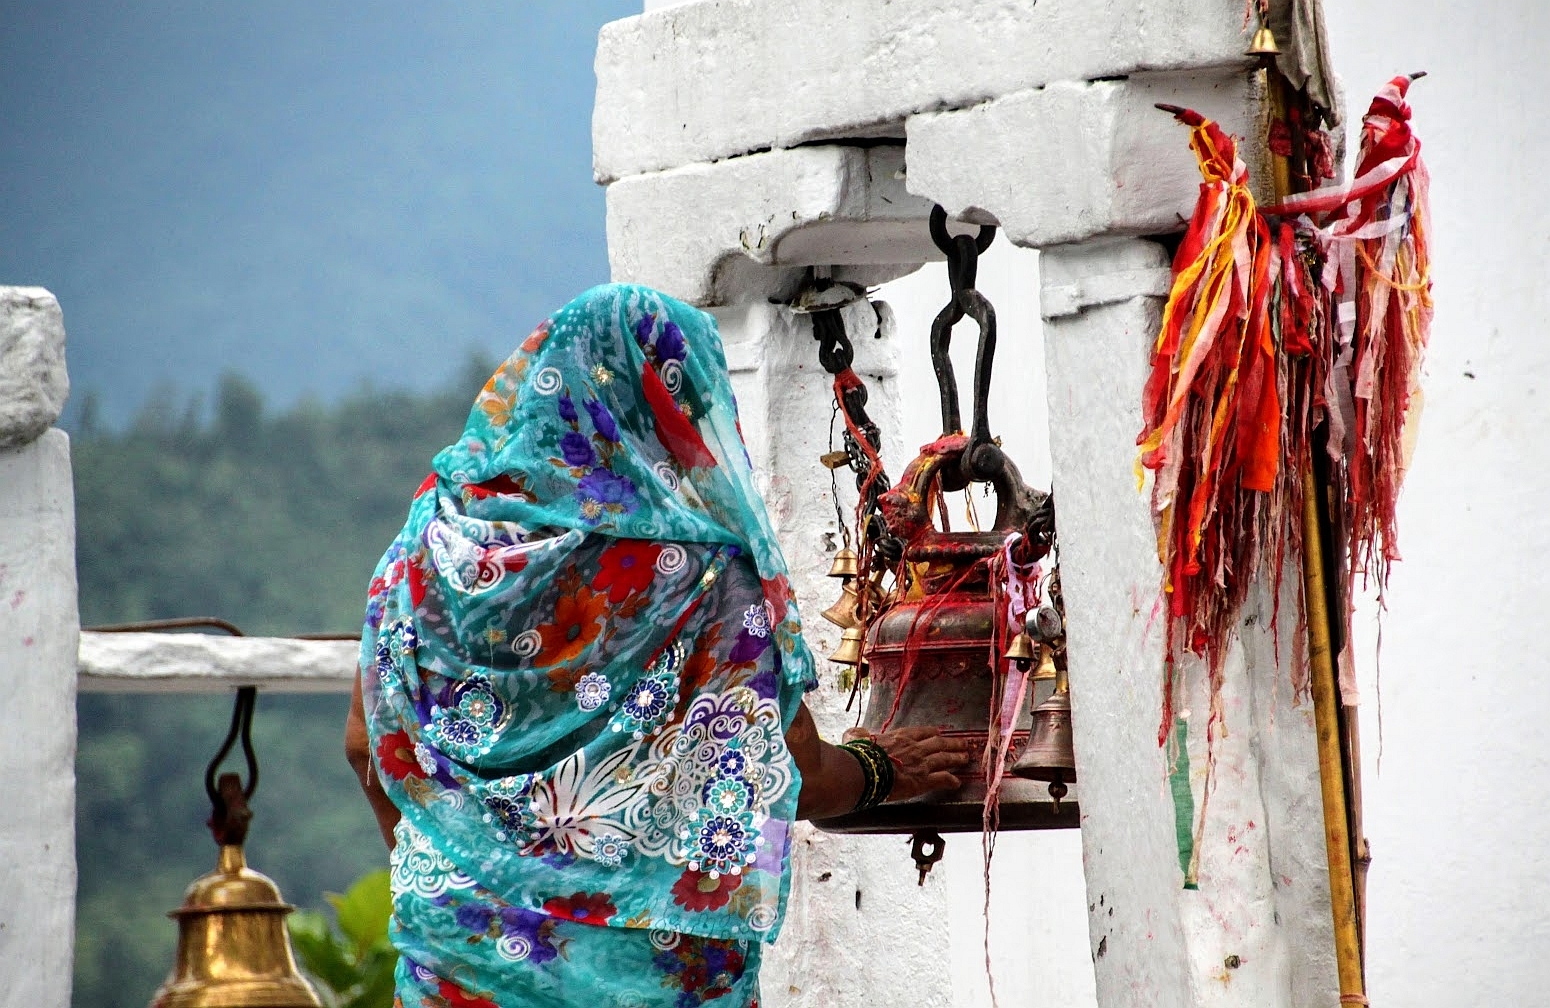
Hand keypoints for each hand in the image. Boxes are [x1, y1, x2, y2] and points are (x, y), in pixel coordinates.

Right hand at [846, 725, 970, 802]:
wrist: (865, 771)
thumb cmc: (859, 756)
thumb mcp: (856, 738)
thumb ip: (858, 734)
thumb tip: (856, 733)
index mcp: (900, 736)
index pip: (921, 732)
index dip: (932, 733)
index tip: (939, 733)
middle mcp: (915, 747)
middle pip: (939, 743)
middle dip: (952, 743)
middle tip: (963, 744)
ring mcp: (921, 763)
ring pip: (945, 758)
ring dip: (956, 758)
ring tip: (965, 758)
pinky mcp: (922, 781)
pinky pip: (942, 779)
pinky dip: (951, 780)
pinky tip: (957, 782)